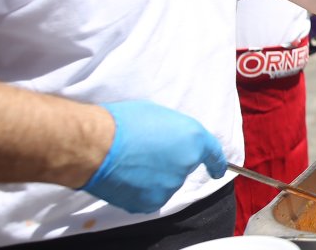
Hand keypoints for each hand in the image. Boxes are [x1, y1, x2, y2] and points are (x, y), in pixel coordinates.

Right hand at [81, 101, 226, 213]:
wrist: (96, 145)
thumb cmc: (121, 123)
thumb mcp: (158, 114)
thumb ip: (173, 131)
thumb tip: (171, 141)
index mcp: (193, 138)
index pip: (213, 154)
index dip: (217, 163)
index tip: (218, 171)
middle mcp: (187, 163)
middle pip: (182, 167)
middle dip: (168, 162)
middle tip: (144, 152)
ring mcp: (170, 185)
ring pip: (165, 183)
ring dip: (153, 177)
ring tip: (131, 163)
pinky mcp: (152, 201)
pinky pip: (149, 197)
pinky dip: (139, 190)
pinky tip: (125, 177)